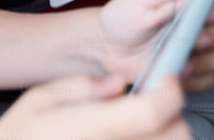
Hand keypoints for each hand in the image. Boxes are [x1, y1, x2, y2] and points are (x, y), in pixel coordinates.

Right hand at [0, 73, 188, 139]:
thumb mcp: (36, 101)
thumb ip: (79, 87)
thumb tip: (115, 85)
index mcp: (93, 129)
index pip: (156, 110)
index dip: (169, 90)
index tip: (164, 79)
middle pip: (177, 135)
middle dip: (171, 115)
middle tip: (149, 106)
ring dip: (164, 136)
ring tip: (135, 128)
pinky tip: (127, 138)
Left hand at [95, 0, 213, 90]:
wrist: (107, 47)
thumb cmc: (123, 16)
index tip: (210, 12)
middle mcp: (203, 22)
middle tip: (195, 39)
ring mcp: (201, 49)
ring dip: (205, 59)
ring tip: (177, 56)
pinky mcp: (195, 72)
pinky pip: (208, 79)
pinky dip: (194, 78)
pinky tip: (174, 69)